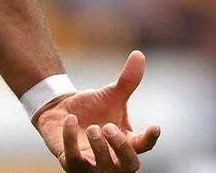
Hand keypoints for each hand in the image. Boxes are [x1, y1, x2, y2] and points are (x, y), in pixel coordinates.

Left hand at [35, 51, 160, 171]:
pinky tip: (70, 120)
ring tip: (94, 127)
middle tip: (108, 128)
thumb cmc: (92, 108)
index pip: (143, 147)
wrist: (61, 111)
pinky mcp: (71, 163)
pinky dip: (71, 140)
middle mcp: (113, 159)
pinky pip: (73, 159)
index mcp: (126, 141)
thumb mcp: (110, 95)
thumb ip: (127, 80)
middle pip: (128, 165)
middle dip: (121, 148)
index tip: (155, 126)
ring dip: (99, 147)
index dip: (149, 139)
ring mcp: (93, 165)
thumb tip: (139, 54)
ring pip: (102, 168)